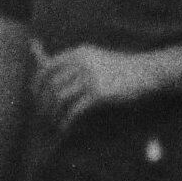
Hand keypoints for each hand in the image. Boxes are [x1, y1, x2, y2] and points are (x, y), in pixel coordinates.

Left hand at [34, 43, 152, 131]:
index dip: (37, 83)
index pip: (48, 67)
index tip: (35, 97)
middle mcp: (81, 63)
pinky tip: (65, 127)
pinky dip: (66, 121)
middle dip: (44, 103)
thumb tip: (49, 62)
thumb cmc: (120, 67)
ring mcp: (90, 78)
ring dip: (53, 113)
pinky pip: (75, 110)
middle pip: (52, 85)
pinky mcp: (99, 93)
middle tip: (42, 115)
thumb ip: (74, 61)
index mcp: (78, 53)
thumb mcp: (95, 58)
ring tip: (53, 122)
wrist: (146, 72)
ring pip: (60, 98)